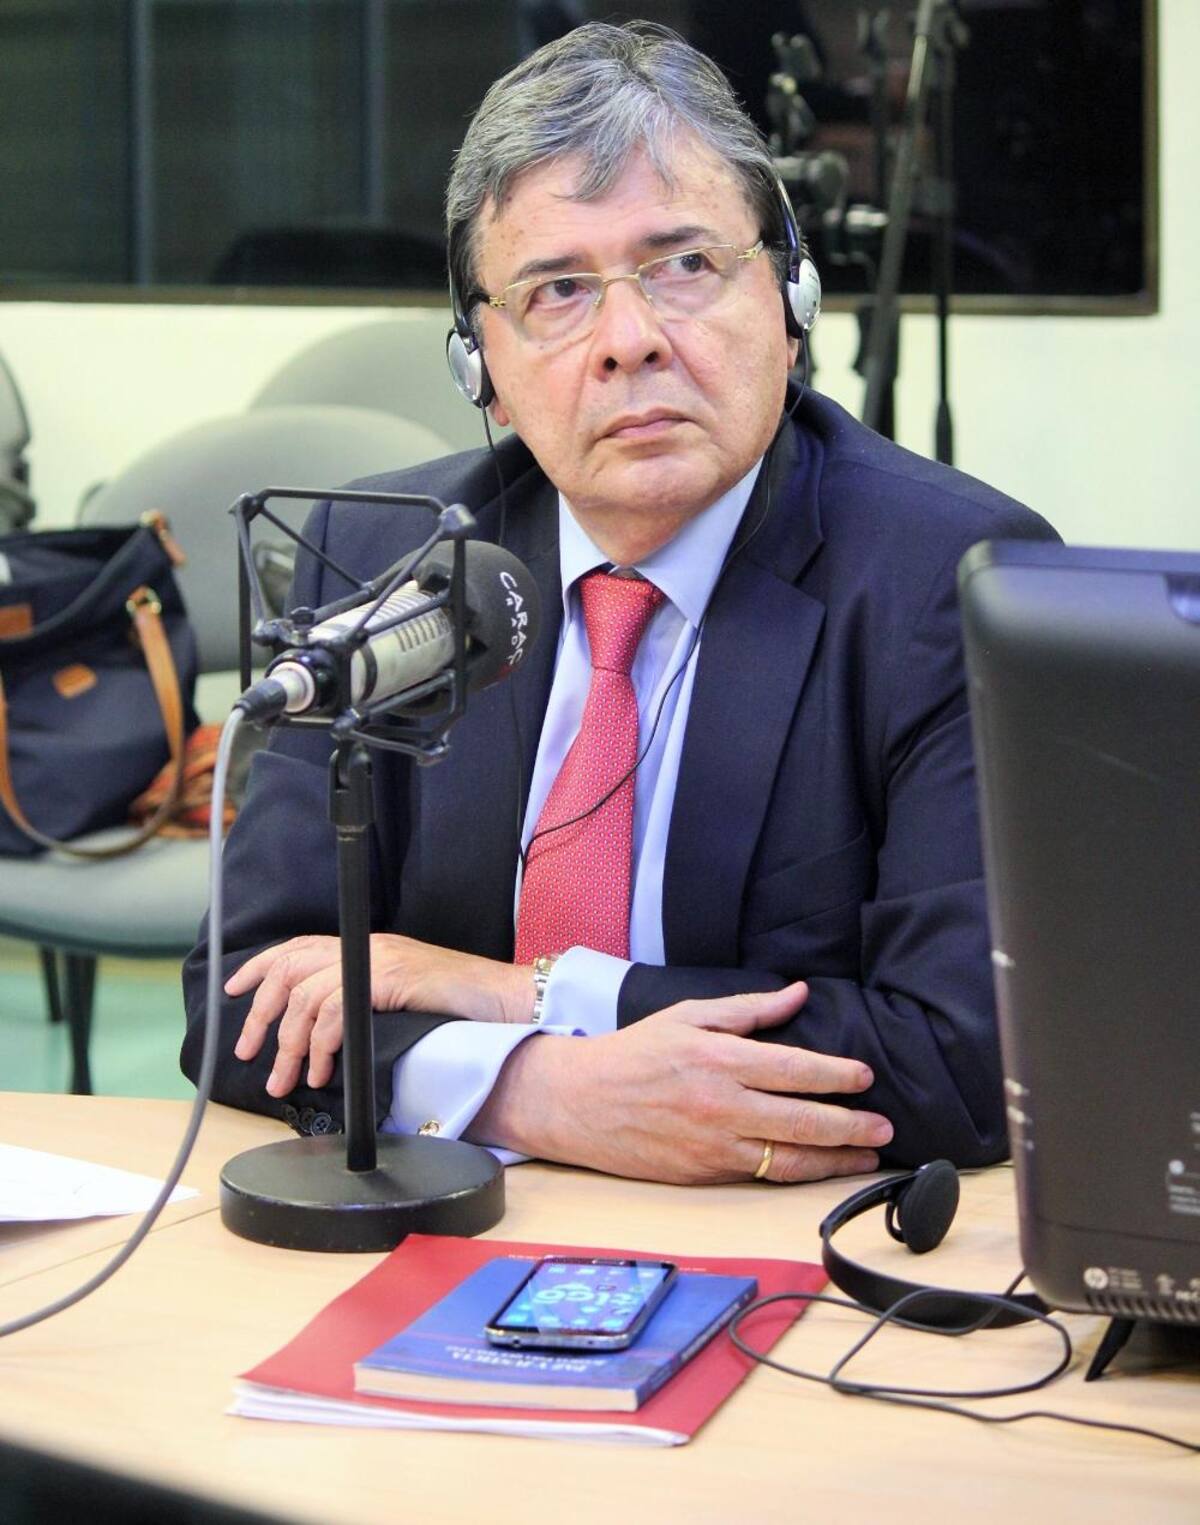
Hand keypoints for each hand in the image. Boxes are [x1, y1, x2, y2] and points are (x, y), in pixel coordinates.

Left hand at [227, 934, 532, 1096]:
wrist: (504, 998)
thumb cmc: (461, 1004)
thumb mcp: (403, 995)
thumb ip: (365, 1000)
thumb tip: (325, 1034)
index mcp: (366, 946)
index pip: (298, 947)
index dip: (260, 967)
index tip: (233, 991)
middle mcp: (366, 947)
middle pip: (291, 971)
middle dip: (261, 1014)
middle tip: (248, 1053)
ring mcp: (377, 961)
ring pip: (307, 999)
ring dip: (288, 1046)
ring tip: (286, 1081)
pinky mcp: (388, 980)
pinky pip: (335, 1014)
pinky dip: (320, 1048)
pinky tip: (323, 1072)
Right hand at [465, 982, 892, 1184]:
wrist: (579, 1101)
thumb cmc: (635, 1052)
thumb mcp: (688, 1015)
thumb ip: (748, 1008)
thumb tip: (798, 993)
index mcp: (720, 1059)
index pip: (796, 1069)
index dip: (838, 1076)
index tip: (866, 1078)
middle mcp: (722, 1105)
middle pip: (804, 1120)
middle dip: (852, 1126)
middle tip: (885, 1126)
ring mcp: (713, 1145)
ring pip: (790, 1158)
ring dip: (836, 1159)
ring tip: (867, 1155)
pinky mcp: (703, 1173)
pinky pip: (762, 1175)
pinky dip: (797, 1174)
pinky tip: (820, 1168)